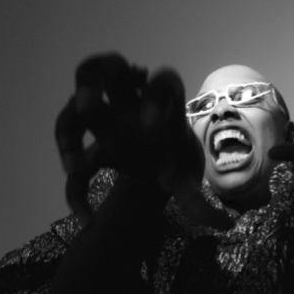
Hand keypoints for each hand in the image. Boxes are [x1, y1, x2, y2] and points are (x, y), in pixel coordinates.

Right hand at [55, 54, 231, 228]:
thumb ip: (199, 199)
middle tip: (89, 106)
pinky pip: (75, 157)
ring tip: (76, 166)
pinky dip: (76, 188)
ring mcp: (106, 118)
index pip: (162, 84)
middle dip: (92, 82)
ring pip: (76, 104)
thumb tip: (225, 225)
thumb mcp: (187, 177)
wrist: (157, 164)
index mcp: (165, 104)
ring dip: (68, 130)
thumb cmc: (175, 160)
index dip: (155, 98)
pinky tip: (88, 218)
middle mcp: (130, 102)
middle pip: (107, 68)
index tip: (153, 128)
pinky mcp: (91, 142)